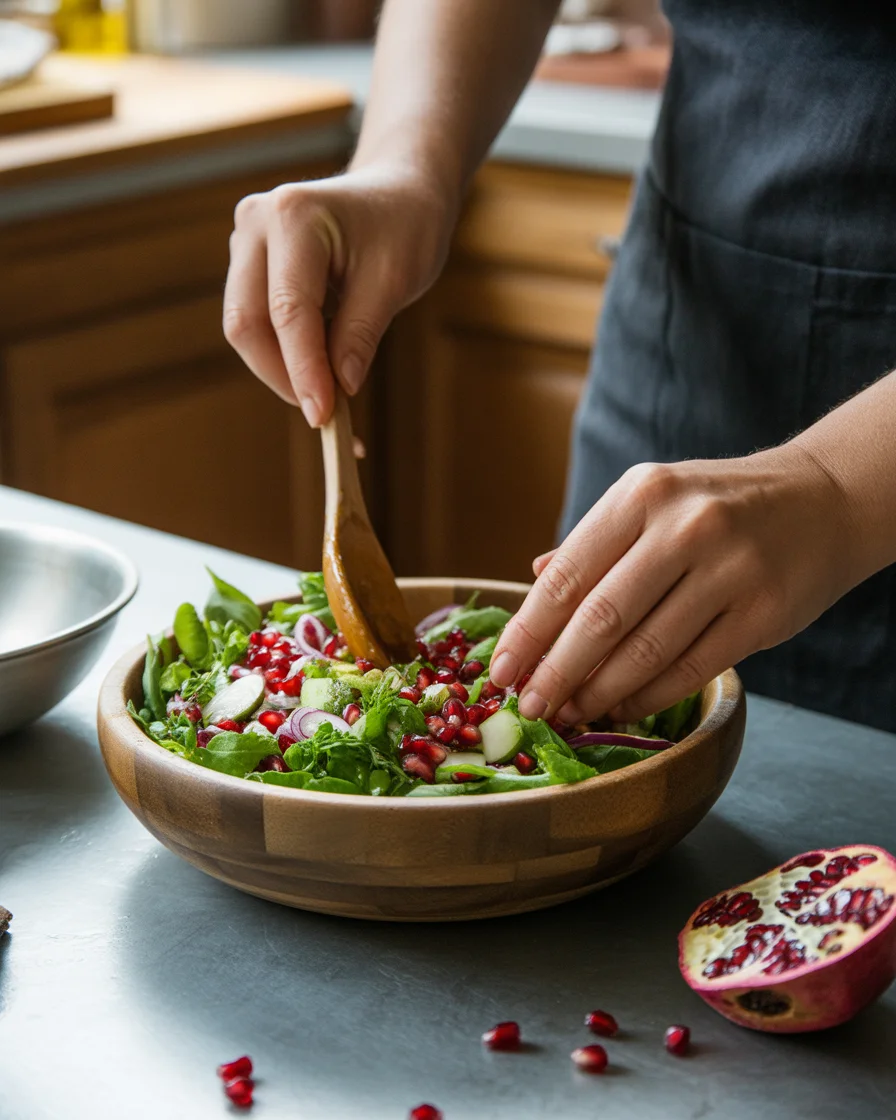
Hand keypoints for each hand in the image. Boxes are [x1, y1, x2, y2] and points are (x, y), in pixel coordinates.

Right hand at [223, 166, 452, 426]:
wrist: (396, 193)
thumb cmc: (403, 227)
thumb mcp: (394, 280)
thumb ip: (361, 334)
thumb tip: (339, 388)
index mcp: (293, 215)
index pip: (288, 309)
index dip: (303, 369)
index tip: (324, 415)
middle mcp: (255, 223)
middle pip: (246, 323)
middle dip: (283, 375)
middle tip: (325, 412)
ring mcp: (245, 243)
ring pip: (245, 328)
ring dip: (282, 369)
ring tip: (329, 393)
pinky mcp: (248, 265)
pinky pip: (255, 323)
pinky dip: (284, 355)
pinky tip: (319, 372)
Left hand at [489, 445, 858, 724]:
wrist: (820, 500)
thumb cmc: (717, 505)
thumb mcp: (651, 500)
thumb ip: (593, 543)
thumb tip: (532, 581)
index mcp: (640, 496)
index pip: (567, 576)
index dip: (527, 632)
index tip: (499, 671)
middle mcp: (683, 528)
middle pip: (600, 620)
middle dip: (555, 673)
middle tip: (529, 707)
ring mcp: (728, 571)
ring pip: (645, 652)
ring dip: (599, 693)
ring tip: (570, 714)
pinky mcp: (762, 613)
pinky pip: (691, 668)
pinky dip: (648, 696)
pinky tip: (621, 707)